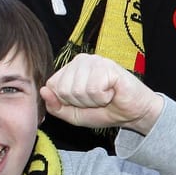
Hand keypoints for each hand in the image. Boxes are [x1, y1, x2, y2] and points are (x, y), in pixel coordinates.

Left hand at [41, 53, 164, 133]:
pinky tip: (112, 92)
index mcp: (71, 68)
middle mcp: (81, 60)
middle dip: (80, 102)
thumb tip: (42, 91)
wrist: (133, 113)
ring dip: (93, 101)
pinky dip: (103, 98)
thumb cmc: (105, 110)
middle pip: (63, 89)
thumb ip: (55, 106)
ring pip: (77, 90)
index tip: (83, 102)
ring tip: (105, 96)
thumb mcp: (74, 114)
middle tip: (96, 100)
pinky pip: (93, 89)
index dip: (67, 102)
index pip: (52, 86)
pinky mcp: (108, 66)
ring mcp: (95, 61)